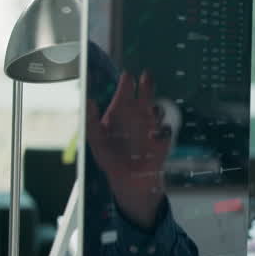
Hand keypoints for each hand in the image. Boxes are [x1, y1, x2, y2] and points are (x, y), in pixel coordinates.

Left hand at [86, 70, 170, 228]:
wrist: (128, 180)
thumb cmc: (110, 158)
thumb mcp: (95, 140)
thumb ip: (91, 121)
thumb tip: (88, 101)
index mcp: (120, 114)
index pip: (124, 94)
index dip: (126, 85)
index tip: (127, 76)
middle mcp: (136, 117)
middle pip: (144, 97)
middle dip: (146, 86)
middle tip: (146, 75)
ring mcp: (151, 127)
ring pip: (157, 111)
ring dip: (155, 109)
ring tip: (150, 110)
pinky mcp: (161, 141)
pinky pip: (166, 131)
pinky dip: (162, 130)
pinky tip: (154, 133)